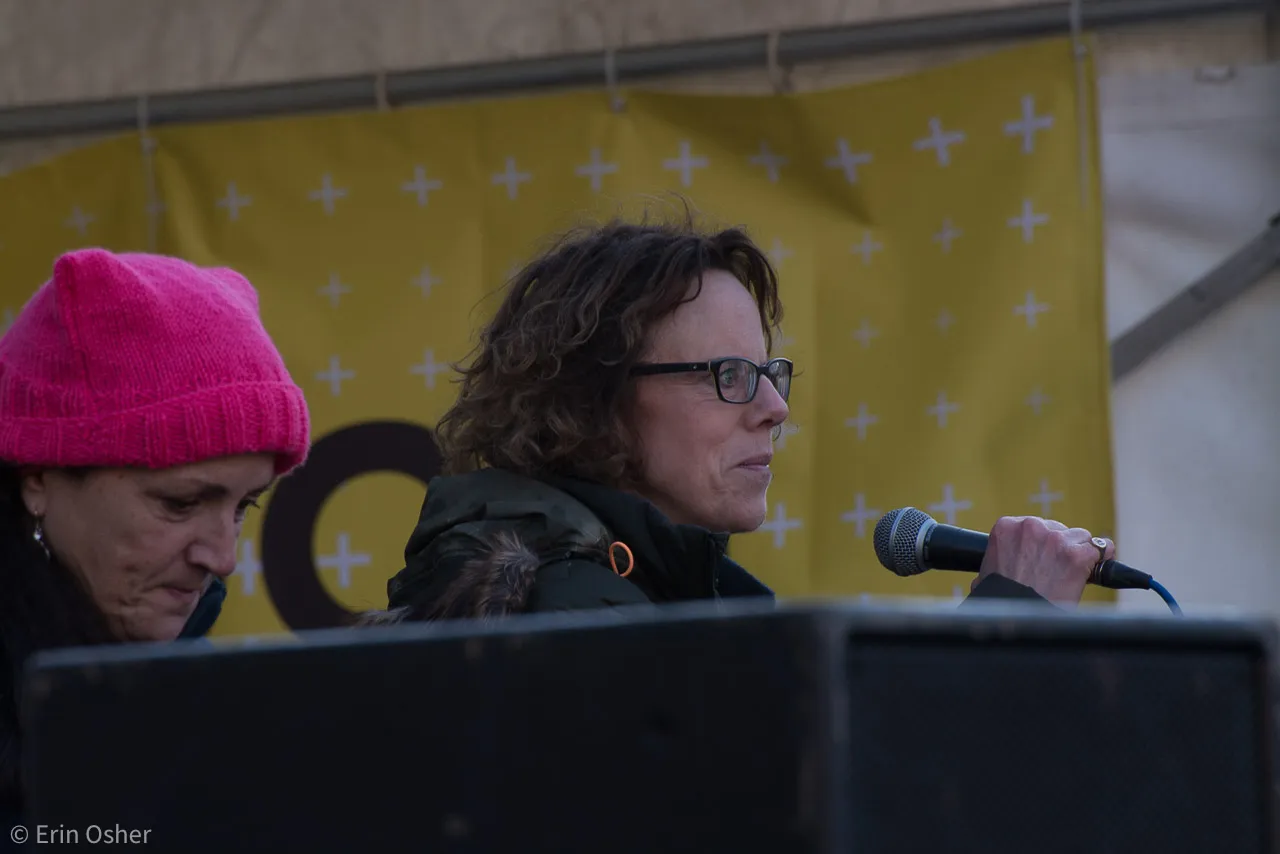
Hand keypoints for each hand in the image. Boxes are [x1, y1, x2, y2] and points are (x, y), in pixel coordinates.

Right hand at [971, 516, 1115, 603]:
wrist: (1014, 619)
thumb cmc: (1000, 600)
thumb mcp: (987, 571)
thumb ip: (998, 559)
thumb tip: (993, 570)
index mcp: (1006, 527)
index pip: (1034, 525)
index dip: (1040, 544)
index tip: (1042, 558)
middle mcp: (1031, 526)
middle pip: (1058, 529)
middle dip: (1058, 548)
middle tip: (1054, 572)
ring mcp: (1055, 539)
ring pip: (1080, 537)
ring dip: (1078, 554)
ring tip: (1069, 575)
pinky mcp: (1077, 555)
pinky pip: (1101, 548)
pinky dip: (1102, 559)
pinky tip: (1098, 569)